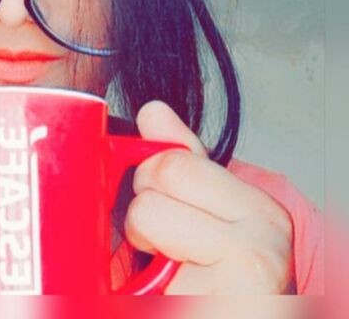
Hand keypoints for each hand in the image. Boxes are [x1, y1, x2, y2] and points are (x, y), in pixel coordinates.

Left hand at [125, 101, 295, 293]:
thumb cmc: (196, 297)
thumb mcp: (181, 224)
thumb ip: (173, 165)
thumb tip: (155, 111)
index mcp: (253, 207)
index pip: (175, 155)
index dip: (147, 184)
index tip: (153, 219)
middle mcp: (268, 221)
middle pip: (162, 167)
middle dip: (142, 211)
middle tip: (162, 252)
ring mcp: (260, 245)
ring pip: (151, 198)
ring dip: (141, 239)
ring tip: (168, 272)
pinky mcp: (246, 265)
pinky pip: (156, 224)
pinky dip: (148, 259)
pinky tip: (176, 288)